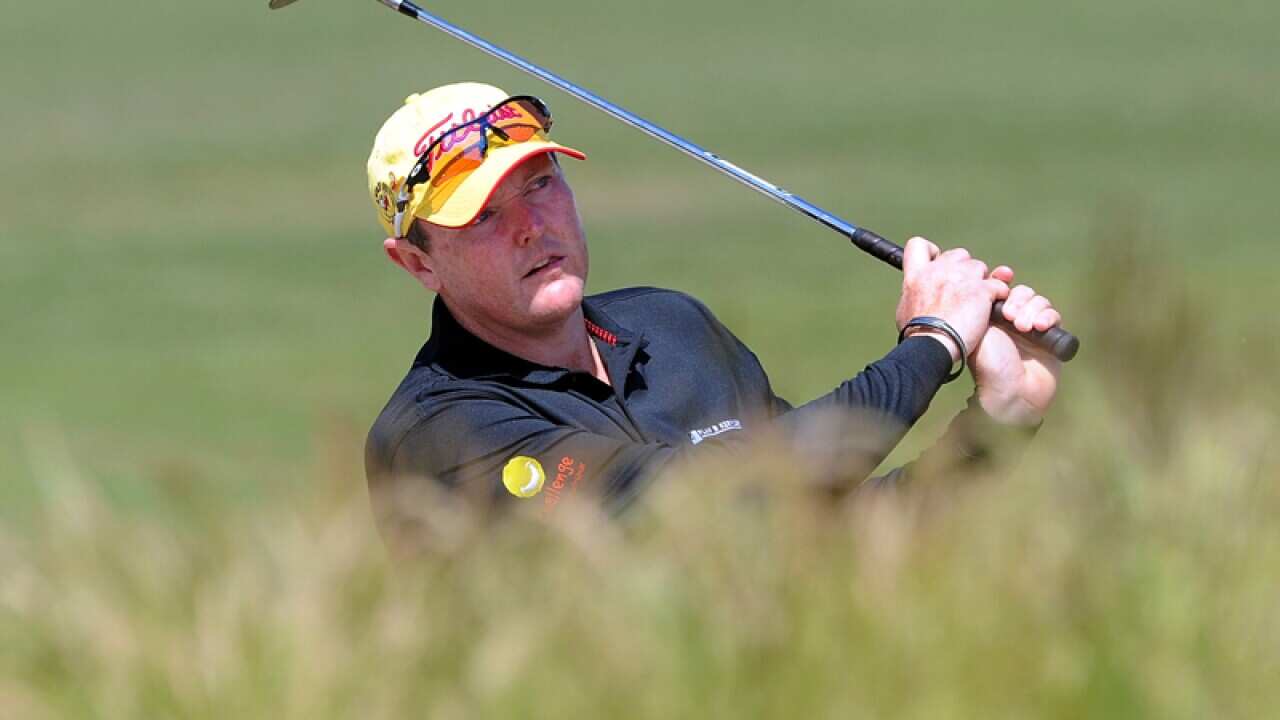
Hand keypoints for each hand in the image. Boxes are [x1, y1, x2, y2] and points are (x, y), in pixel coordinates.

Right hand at [896, 236, 1011, 359]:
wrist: (931, 346)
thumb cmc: (918, 335)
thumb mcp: (906, 310)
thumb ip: (915, 295)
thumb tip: (919, 295)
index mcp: (916, 275)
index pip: (918, 245)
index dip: (932, 252)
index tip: (937, 264)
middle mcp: (938, 271)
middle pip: (958, 254)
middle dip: (964, 269)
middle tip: (965, 289)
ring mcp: (961, 278)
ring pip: (980, 267)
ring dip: (982, 282)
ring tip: (980, 302)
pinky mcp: (981, 290)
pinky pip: (998, 284)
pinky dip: (998, 294)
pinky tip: (994, 307)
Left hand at [969, 275, 1063, 424]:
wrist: (1012, 394)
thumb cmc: (989, 367)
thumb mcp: (979, 332)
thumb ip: (984, 306)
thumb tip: (988, 283)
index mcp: (992, 317)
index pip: (1001, 289)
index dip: (1002, 280)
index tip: (1004, 274)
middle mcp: (1012, 320)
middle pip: (1021, 292)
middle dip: (1017, 299)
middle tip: (1009, 316)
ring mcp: (1032, 328)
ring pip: (1038, 301)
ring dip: (1031, 309)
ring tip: (1022, 327)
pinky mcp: (1051, 336)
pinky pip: (1053, 315)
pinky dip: (1047, 317)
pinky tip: (1040, 327)